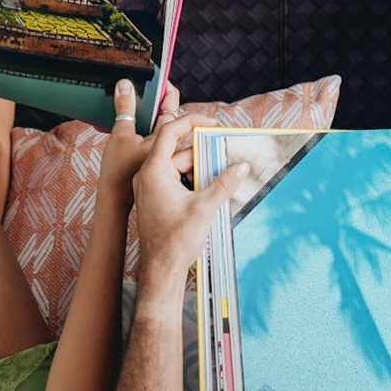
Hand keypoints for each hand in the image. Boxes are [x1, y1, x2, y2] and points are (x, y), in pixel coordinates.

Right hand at [99, 80, 182, 198]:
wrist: (116, 201)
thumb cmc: (119, 172)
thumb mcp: (121, 136)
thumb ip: (124, 109)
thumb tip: (125, 84)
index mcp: (164, 136)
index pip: (173, 105)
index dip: (168, 89)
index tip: (162, 78)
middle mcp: (167, 145)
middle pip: (170, 115)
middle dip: (162, 100)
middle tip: (151, 86)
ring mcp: (162, 154)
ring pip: (163, 129)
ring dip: (154, 115)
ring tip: (141, 101)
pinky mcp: (155, 163)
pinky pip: (156, 141)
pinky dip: (148, 131)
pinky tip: (136, 126)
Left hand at [131, 112, 246, 296]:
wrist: (161, 269)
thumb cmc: (174, 241)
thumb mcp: (205, 208)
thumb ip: (224, 184)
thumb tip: (242, 167)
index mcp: (153, 172)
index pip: (169, 132)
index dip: (191, 121)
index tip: (211, 122)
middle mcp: (148, 176)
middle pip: (178, 151)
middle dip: (202, 153)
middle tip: (224, 157)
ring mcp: (150, 187)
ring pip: (178, 166)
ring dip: (199, 169)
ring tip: (218, 178)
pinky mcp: (156, 198)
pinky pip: (175, 179)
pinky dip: (191, 180)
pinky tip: (207, 190)